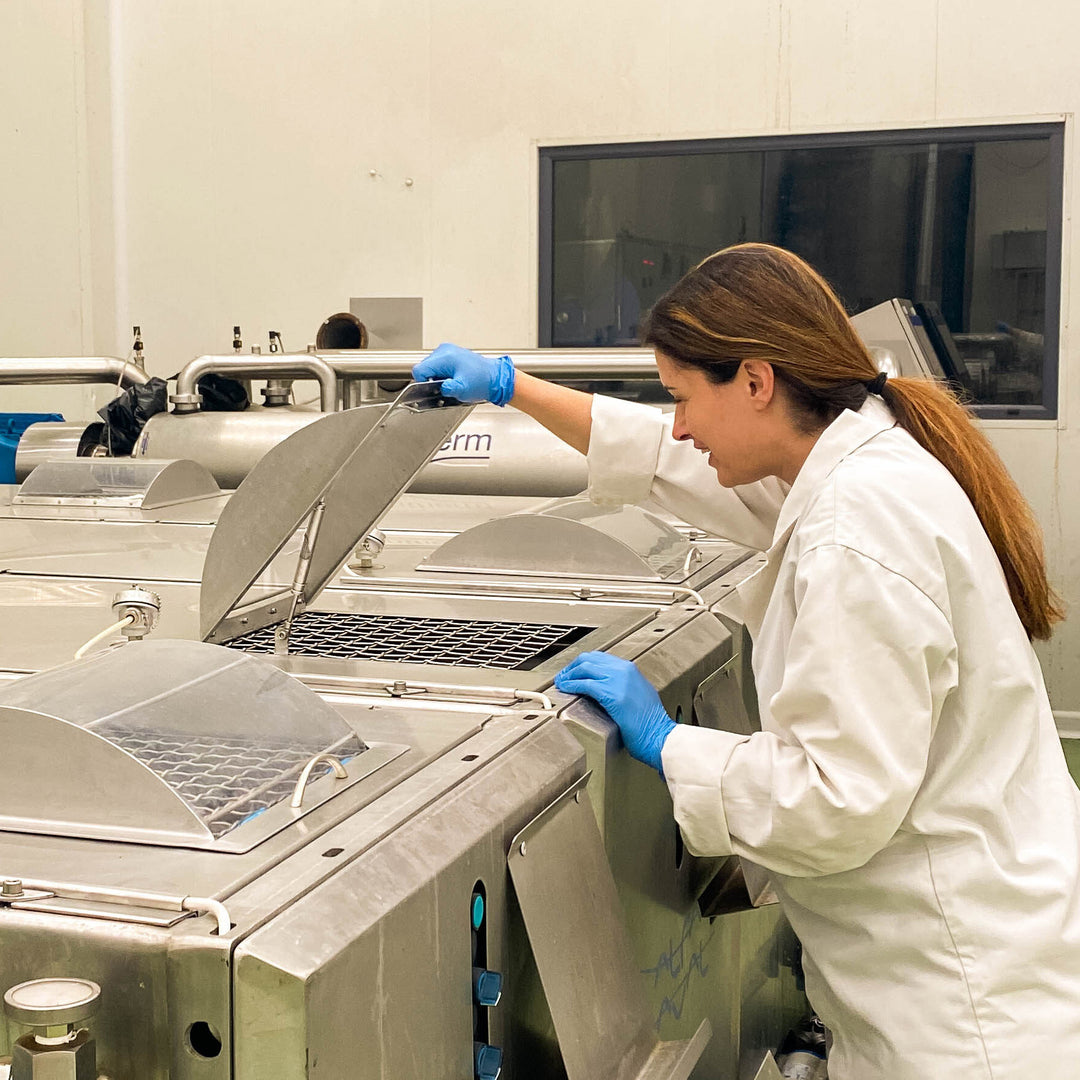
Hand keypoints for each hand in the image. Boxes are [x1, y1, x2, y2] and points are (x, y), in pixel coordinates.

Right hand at [411, 343, 515, 405]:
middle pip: (424, 368)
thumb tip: (434, 389)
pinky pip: (438, 365)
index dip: (422, 383)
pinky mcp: (451, 354)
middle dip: (430, 380)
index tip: (432, 390)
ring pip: (431, 367)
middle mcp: (444, 350)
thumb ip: (445, 389)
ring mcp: (448, 351)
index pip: (419, 370)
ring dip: (436, 378)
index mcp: (444, 357)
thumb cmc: (482, 381)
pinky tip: (453, 380)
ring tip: (451, 384)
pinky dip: (442, 374)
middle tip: (444, 389)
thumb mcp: (462, 389)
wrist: (496, 377)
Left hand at [554, 651, 675, 772]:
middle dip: (572, 666)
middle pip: (590, 659)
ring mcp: (618, 681)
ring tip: (561, 682)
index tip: (573, 671)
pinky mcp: (611, 694)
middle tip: (563, 676)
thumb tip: (604, 686)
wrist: (659, 735)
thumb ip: (623, 685)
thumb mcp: (639, 694)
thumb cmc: (651, 722)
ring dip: (569, 674)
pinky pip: (585, 683)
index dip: (582, 663)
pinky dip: (571, 684)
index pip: (600, 658)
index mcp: (631, 669)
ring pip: (585, 668)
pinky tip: (566, 688)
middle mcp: (624, 671)